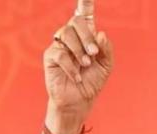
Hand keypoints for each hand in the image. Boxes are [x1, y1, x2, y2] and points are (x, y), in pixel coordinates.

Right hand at [43, 0, 112, 133]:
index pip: (84, 14)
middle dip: (87, 37)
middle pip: (76, 22)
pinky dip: (71, 66)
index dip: (85, 2)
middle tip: (93, 53)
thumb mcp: (106, 66)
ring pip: (66, 33)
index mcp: (86, 36)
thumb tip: (101, 34)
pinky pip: (60, 53)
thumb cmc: (92, 81)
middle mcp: (71, 37)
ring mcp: (59, 45)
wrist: (80, 101)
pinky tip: (76, 76)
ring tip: (85, 65)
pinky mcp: (50, 57)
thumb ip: (106, 50)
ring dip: (79, 50)